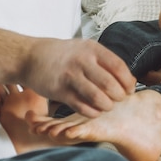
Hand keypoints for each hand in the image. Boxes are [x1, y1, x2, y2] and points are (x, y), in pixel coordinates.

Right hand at [21, 38, 136, 117]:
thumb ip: (106, 62)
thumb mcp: (86, 49)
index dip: (127, 82)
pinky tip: (94, 110)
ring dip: (106, 106)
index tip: (129, 90)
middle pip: (110, 84)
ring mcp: (70, 77)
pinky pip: (82, 107)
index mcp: (92, 49)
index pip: (119, 67)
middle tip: (119, 99)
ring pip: (97, 97)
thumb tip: (129, 80)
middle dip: (119, 96)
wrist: (30, 56)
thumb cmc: (64, 55)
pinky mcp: (59, 91)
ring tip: (107, 106)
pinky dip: (92, 112)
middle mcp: (82, 61)